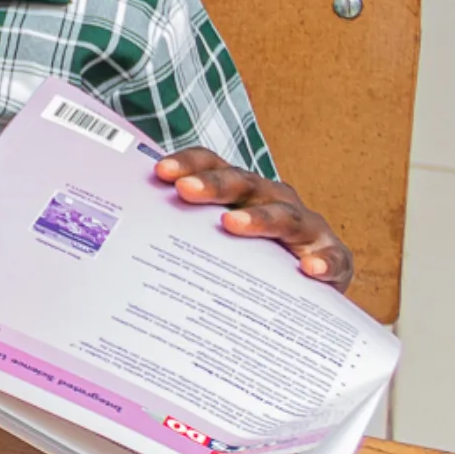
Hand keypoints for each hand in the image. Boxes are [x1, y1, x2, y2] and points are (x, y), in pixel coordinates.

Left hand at [151, 148, 351, 289]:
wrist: (307, 290)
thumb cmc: (249, 258)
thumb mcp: (215, 241)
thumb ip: (180, 234)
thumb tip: (122, 239)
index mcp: (241, 190)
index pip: (212, 165)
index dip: (188, 163)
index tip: (159, 172)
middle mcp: (273, 199)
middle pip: (243, 184)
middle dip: (213, 184)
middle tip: (185, 191)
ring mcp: (306, 227)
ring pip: (284, 216)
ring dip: (259, 218)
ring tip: (232, 225)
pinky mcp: (332, 257)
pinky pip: (331, 258)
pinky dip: (323, 262)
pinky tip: (308, 270)